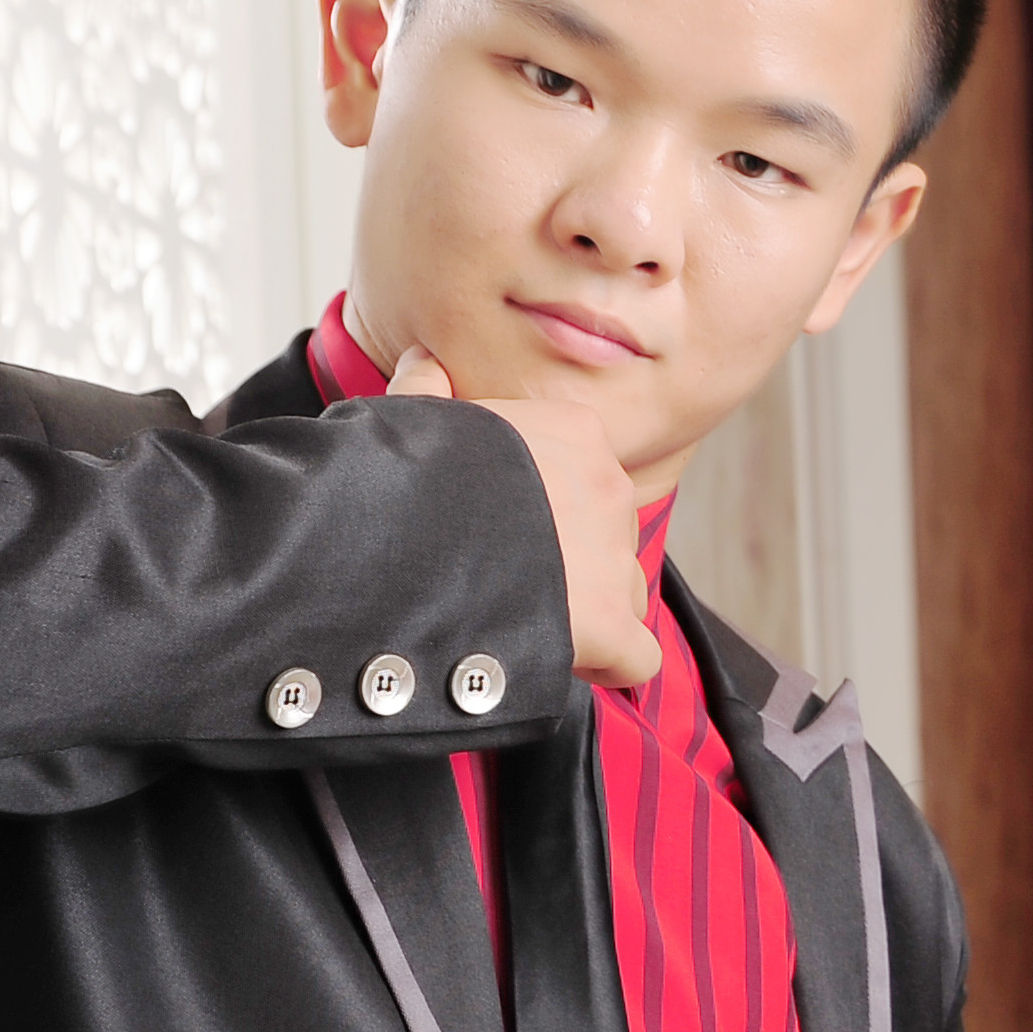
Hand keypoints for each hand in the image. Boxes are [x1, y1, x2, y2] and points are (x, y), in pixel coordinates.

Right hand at [389, 345, 662, 689]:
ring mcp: (613, 553)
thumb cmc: (398, 474)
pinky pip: (636, 656)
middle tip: (509, 584)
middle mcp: (608, 486)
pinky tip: (563, 662)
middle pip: (609, 539)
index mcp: (574, 433)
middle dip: (570, 568)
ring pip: (627, 594)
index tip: (503, 539)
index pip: (587, 481)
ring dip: (589, 614)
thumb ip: (428, 394)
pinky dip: (605, 666)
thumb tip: (426, 365)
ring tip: (528, 622)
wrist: (395, 529)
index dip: (549, 518)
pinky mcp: (609, 620)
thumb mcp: (412, 420)